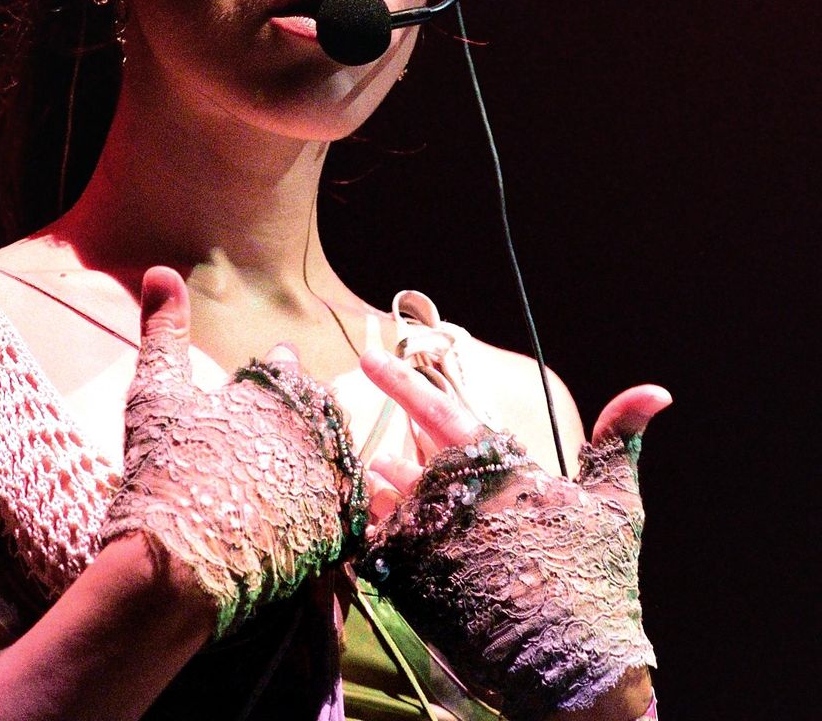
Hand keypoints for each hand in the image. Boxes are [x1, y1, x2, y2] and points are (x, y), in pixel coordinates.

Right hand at [98, 267, 365, 638]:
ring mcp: (328, 479)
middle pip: (315, 411)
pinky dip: (326, 510)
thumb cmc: (163, 470)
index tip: (250, 394)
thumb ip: (164, 331)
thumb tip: (161, 269)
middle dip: (294, 419)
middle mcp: (314, 427)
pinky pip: (345, 510)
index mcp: (277, 389)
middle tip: (265, 440)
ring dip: (311, 462)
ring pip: (333, 457)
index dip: (265, 377)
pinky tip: (298, 520)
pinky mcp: (336, 530)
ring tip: (281, 478)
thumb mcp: (155, 392)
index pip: (284, 366)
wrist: (176, 565)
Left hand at [358, 346, 668, 720]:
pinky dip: (387, 540)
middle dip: (399, 463)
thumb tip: (657, 389)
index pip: (441, 413)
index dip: (403, 382)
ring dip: (392, 498)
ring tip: (406, 507)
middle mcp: (461, 502)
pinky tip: (405, 548)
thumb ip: (617, 438)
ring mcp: (434, 544)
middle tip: (395, 465)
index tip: (369, 356)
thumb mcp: (615, 504)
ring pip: (391, 503)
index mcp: (504, 473)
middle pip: (407, 463)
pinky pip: (382, 549)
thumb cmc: (598, 578)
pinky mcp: (416, 585)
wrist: (579, 670)